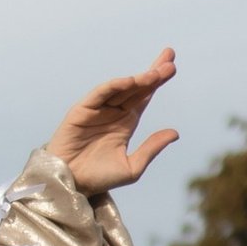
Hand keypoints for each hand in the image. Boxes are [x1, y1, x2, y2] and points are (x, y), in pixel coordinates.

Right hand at [45, 52, 180, 197]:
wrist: (72, 185)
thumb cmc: (99, 178)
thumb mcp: (132, 167)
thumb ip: (151, 149)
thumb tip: (175, 133)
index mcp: (126, 122)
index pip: (145, 96)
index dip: (158, 80)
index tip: (173, 65)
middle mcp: (113, 112)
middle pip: (137, 88)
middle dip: (153, 74)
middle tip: (170, 60)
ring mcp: (97, 110)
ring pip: (121, 89)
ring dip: (138, 80)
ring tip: (155, 74)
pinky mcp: (81, 111)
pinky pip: (99, 95)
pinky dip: (113, 86)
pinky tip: (129, 81)